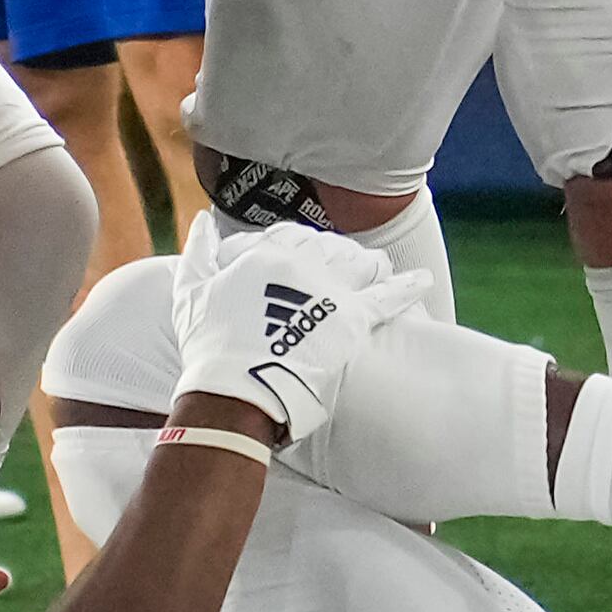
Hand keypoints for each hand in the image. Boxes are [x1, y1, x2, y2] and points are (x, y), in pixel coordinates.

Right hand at [169, 215, 427, 445]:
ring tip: (374, 270)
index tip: (295, 261)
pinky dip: (407, 287)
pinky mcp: (353, 321)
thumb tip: (203, 221)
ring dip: (366, 266)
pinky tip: (421, 281)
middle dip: (333, 257)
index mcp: (267, 254)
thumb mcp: (191, 291)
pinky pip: (389, 298)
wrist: (235, 390)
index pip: (291, 236)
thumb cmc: (208, 344)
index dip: (295, 246)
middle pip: (329, 249)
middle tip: (334, 270)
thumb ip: (199, 250)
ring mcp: (332, 291)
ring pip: (360, 266)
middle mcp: (305, 265)